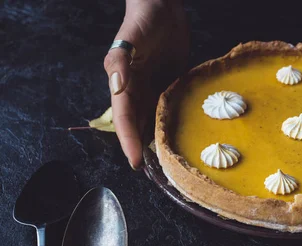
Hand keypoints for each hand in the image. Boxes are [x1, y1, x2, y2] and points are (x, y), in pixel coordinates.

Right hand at [104, 0, 188, 168]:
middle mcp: (138, 91)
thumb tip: (117, 89)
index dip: (129, 141)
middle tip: (155, 173)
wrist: (163, 7)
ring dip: (159, 140)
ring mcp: (156, 89)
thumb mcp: (128, 40)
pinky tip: (184, 139)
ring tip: (169, 163)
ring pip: (156, 120)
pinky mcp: (172, 84)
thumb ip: (120, 63)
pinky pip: (173, 108)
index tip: (136, 162)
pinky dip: (176, 124)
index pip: (125, 119)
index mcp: (124, 84)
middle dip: (143, 148)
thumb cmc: (141, 21)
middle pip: (139, 125)